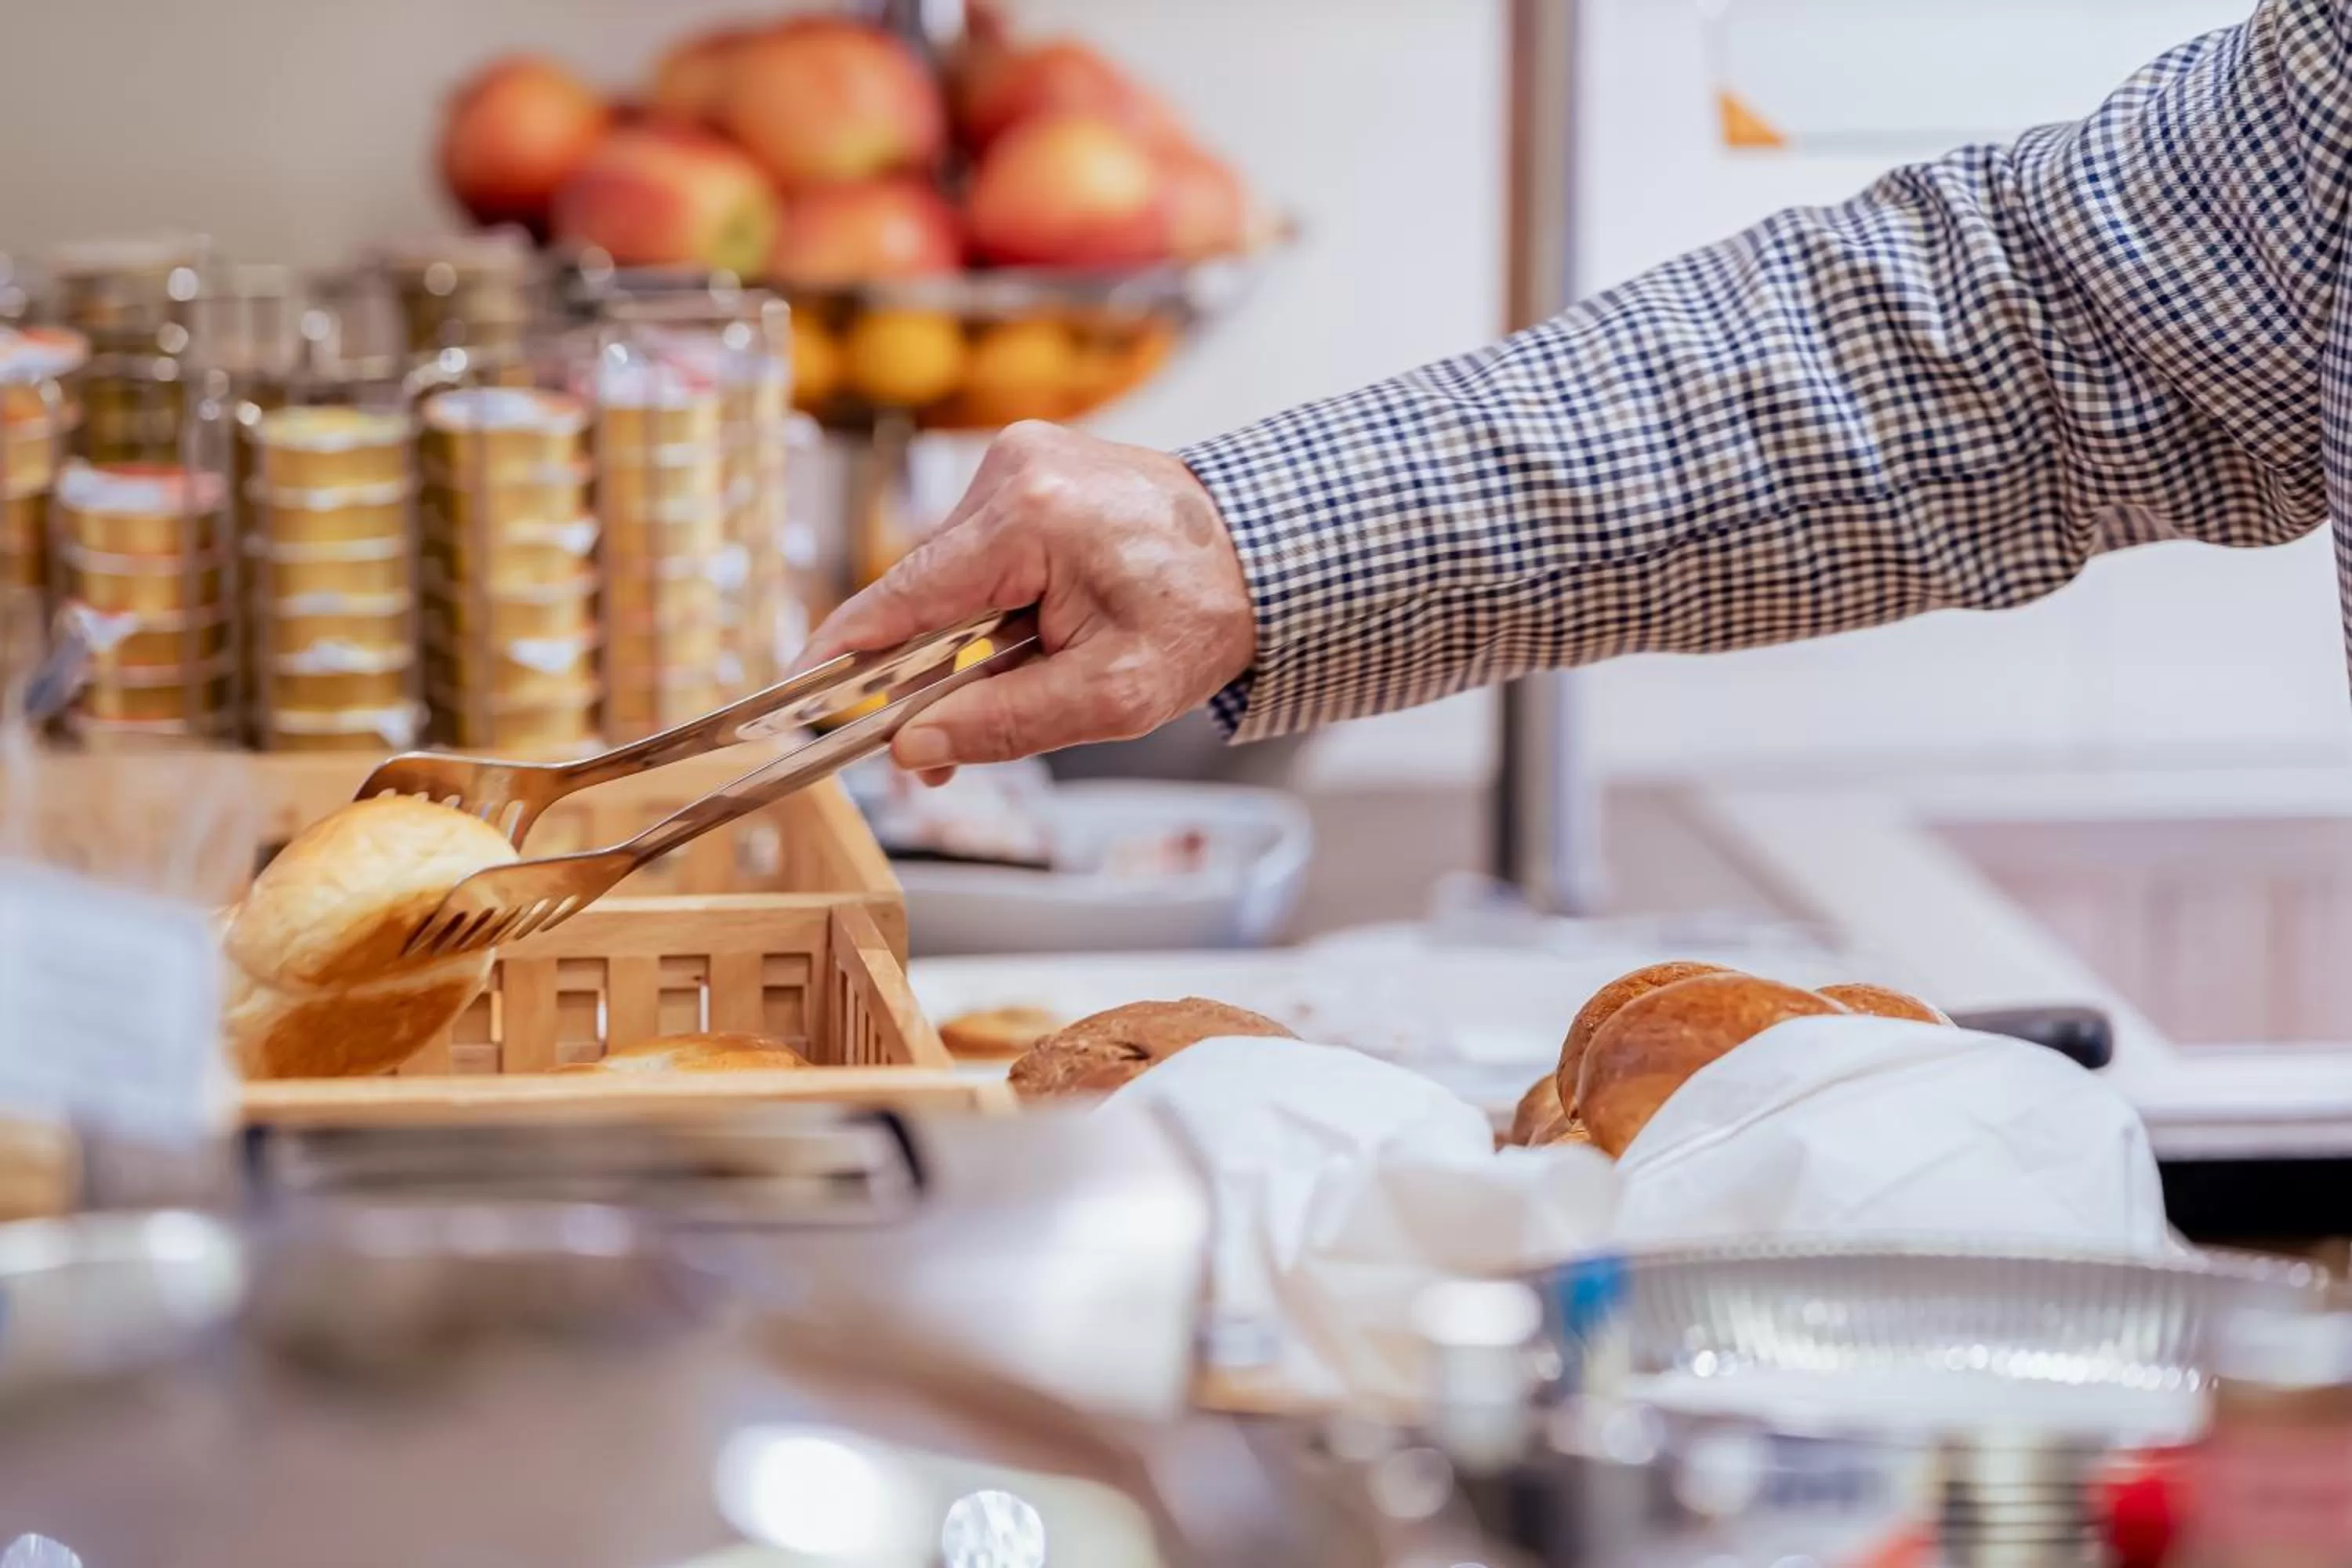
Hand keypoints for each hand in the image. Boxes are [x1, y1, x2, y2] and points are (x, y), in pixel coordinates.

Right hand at [800, 422, 1256, 780]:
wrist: (1273, 550)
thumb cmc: (1206, 616)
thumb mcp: (1114, 696)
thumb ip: (1005, 725)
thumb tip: (914, 751)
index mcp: (1028, 516)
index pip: (902, 595)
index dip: (843, 654)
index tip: (792, 695)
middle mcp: (1013, 469)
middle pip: (924, 590)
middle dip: (925, 668)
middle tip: (936, 743)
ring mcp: (1022, 457)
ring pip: (951, 573)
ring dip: (967, 635)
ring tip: (1034, 673)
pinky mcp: (1034, 465)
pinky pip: (981, 549)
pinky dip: (992, 602)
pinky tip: (1035, 635)